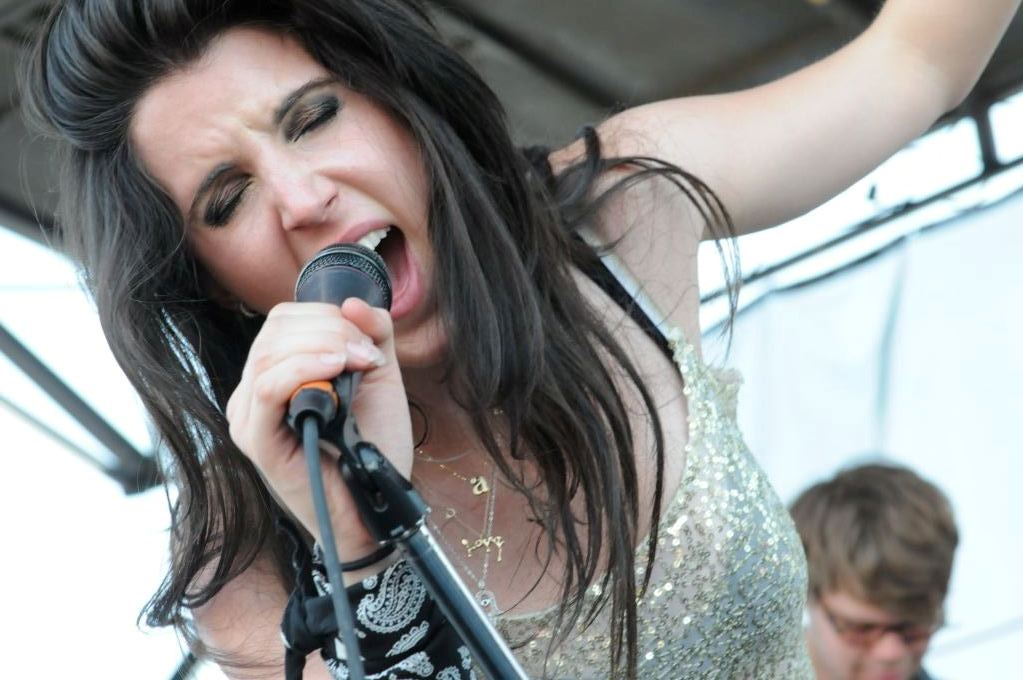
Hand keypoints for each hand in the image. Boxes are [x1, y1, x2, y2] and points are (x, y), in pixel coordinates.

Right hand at [226, 298, 412, 556]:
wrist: (375, 506)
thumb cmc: (372, 445)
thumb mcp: (378, 377)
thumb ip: (372, 334)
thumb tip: (352, 301)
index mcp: (276, 374)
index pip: (285, 320)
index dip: (328, 316)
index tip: (369, 340)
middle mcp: (253, 392)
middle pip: (276, 328)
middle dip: (331, 329)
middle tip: (369, 354)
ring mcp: (249, 417)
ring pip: (270, 352)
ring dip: (325, 345)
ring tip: (362, 363)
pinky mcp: (256, 440)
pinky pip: (268, 387)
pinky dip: (305, 368)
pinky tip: (337, 368)